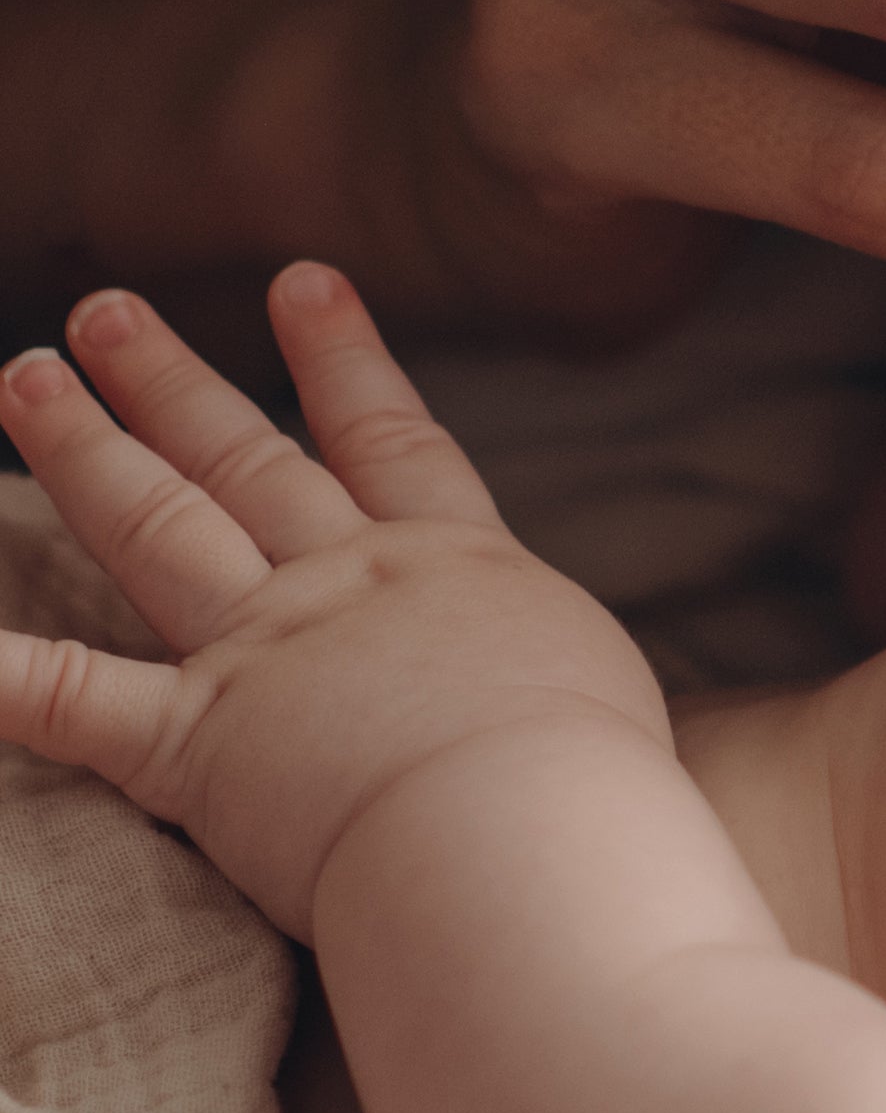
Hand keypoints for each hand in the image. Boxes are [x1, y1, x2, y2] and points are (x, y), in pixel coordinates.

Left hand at [0, 268, 650, 935]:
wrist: (526, 830)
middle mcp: (348, 586)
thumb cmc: (596, 782)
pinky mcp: (196, 744)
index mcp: (456, 569)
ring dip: (81, 448)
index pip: (390, 441)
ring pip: (154, 528)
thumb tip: (551, 700)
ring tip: (23, 375)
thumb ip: (546, 671)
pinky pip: (68, 698)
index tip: (303, 282)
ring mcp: (264, 655)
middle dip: (171, 382)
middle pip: (246, 463)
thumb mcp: (600, 690)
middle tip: (106, 312)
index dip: (344, 359)